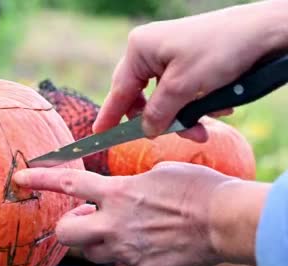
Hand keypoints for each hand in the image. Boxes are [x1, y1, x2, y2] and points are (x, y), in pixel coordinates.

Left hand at [13, 162, 268, 265]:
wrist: (226, 221)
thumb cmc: (198, 190)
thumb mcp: (158, 172)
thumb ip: (129, 185)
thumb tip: (122, 194)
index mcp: (118, 193)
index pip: (68, 183)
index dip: (40, 179)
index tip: (20, 178)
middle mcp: (114, 224)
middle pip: (65, 233)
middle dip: (69, 227)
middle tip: (87, 219)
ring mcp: (124, 251)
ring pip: (92, 252)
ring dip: (101, 242)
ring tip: (127, 232)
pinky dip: (125, 260)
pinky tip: (146, 249)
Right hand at [94, 0, 287, 139]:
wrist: (265, 31)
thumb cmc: (220, 50)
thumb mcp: (184, 88)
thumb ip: (158, 114)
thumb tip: (145, 131)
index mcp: (139, 50)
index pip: (118, 91)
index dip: (110, 118)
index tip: (98, 136)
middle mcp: (149, 51)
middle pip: (143, 97)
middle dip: (165, 119)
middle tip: (184, 134)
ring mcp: (169, 54)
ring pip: (166, 97)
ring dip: (186, 114)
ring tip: (209, 121)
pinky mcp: (187, 59)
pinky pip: (182, 90)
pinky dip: (197, 102)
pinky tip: (219, 104)